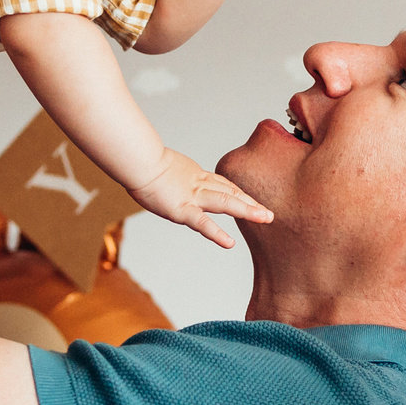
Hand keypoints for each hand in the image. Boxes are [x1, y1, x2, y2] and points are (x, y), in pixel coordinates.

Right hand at [128, 147, 273, 247]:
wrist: (136, 160)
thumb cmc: (139, 161)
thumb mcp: (159, 166)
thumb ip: (168, 174)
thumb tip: (164, 177)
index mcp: (193, 175)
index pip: (222, 183)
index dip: (238, 192)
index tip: (251, 199)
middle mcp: (198, 184)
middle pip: (230, 191)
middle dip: (251, 202)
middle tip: (269, 212)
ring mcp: (191, 196)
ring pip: (225, 202)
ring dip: (247, 210)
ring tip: (266, 219)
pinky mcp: (181, 209)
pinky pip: (203, 223)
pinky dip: (217, 234)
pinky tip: (230, 244)